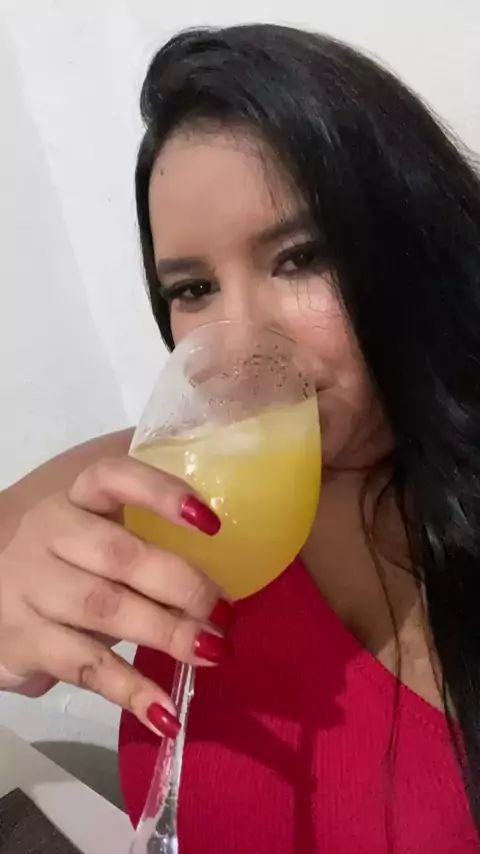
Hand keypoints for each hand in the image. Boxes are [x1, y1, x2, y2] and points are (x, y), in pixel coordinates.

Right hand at [0, 456, 233, 736]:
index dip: (160, 493)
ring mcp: (29, 588)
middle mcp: (47, 535)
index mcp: (73, 500)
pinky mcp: (22, 641)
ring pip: (104, 609)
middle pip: (118, 554)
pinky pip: (84, 666)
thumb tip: (221, 588)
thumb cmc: (57, 563)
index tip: (211, 521)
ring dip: (166, 633)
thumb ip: (140, 546)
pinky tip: (167, 714)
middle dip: (180, 583)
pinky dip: (131, 691)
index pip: (112, 478)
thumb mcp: (88, 537)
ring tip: (215, 651)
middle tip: (225, 611)